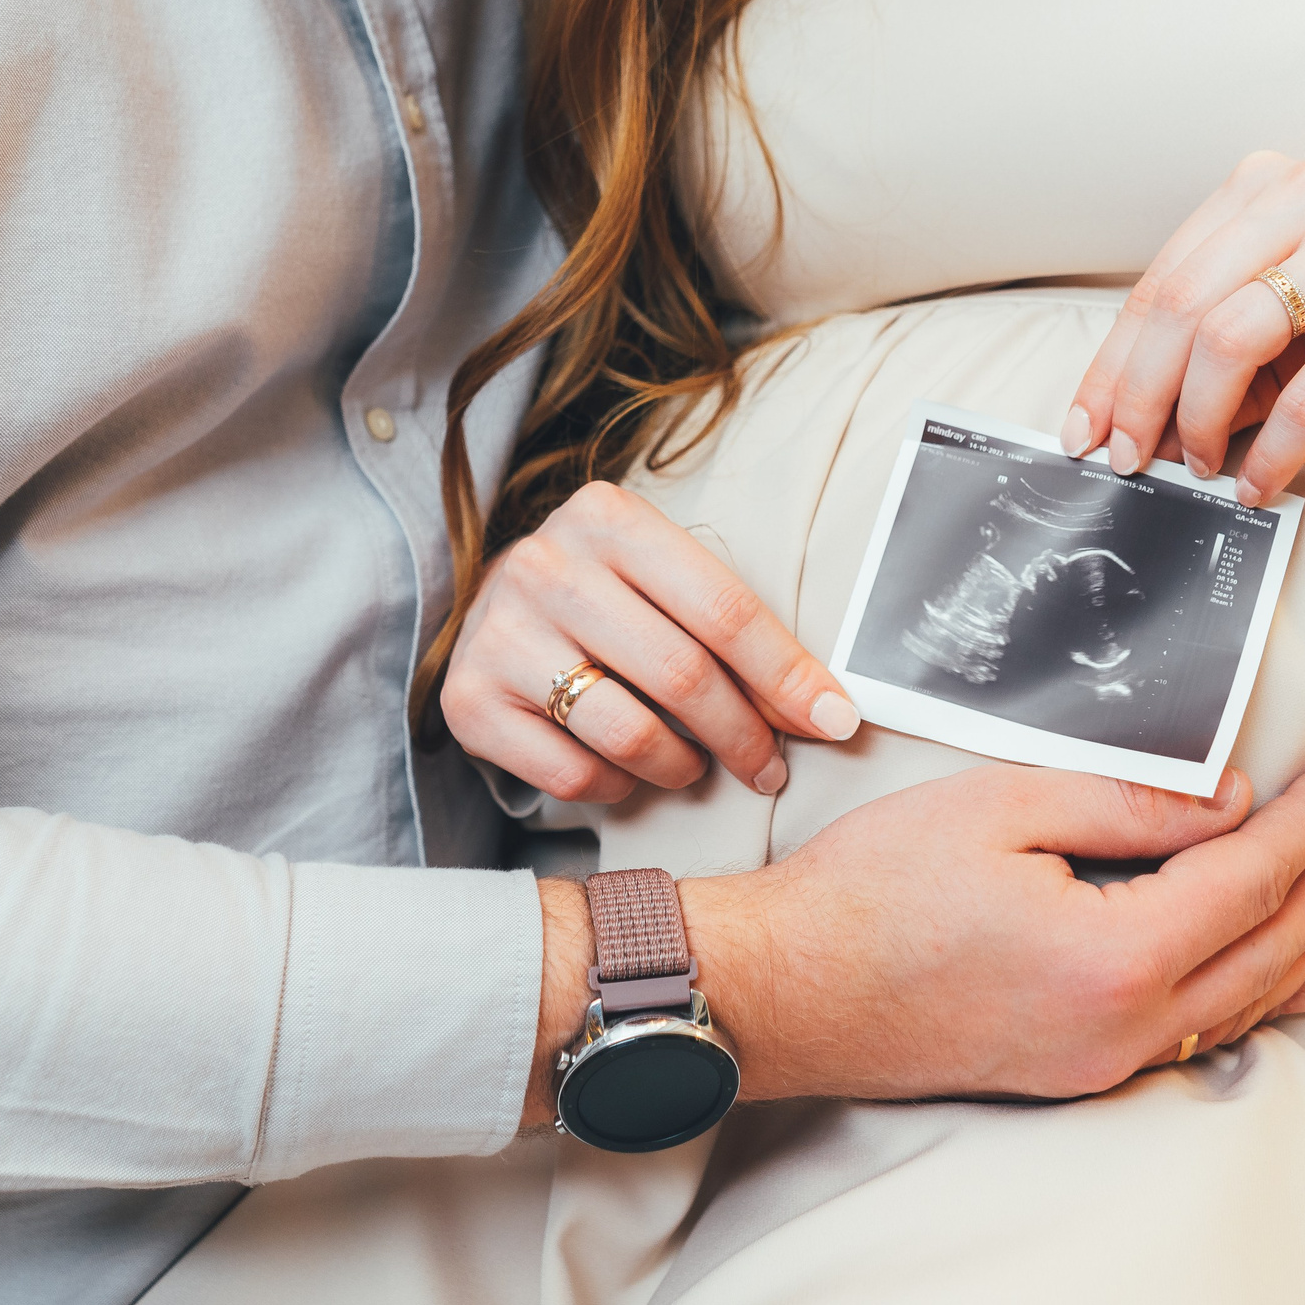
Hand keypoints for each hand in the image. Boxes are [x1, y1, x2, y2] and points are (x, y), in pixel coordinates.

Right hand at [444, 481, 859, 804]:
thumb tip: (827, 707)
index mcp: (608, 517)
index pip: (724, 609)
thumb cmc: (608, 596)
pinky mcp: (469, 701)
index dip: (788, 676)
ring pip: (627, 733)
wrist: (495, 609)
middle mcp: (546, 566)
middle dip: (744, 735)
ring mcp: (500, 633)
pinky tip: (625, 772)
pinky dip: (615, 787)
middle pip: (681, 674)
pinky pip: (571, 773)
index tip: (835, 721)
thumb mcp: (662, 573)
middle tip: (769, 767)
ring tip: (695, 768)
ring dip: (681, 768)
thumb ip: (731, 623)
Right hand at [531, 761, 1304, 1112]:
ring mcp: (1098, 1060)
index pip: (1247, 878)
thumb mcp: (1001, 806)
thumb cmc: (870, 892)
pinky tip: (1268, 986)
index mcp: (1115, 955)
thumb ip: (1129, 802)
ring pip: (1238, 1004)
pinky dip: (1249, 999)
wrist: (783, 989)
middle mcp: (1123, 1025)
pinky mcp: (1069, 1071)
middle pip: (1263, 952)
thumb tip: (1228, 800)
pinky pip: (1193, 1034)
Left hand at [1062, 153, 1304, 518]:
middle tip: (1126, 460)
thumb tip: (1130, 426)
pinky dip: (1271, 452)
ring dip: (1198, 421)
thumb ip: (1213, 361)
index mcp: (1270, 185)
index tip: (1084, 427)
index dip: (1112, 364)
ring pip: (1228, 339)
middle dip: (1139, 397)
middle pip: (1180, 304)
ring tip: (1199, 467)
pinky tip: (1257, 485)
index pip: (1162, 280)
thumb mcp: (1287, 335)